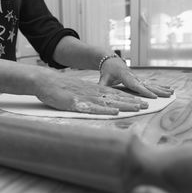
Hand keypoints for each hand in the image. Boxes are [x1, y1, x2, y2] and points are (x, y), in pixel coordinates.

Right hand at [34, 71, 148, 114]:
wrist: (44, 81)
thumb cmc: (58, 89)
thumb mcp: (76, 93)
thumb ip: (87, 98)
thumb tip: (98, 105)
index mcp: (92, 90)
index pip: (114, 94)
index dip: (128, 98)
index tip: (141, 102)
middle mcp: (92, 93)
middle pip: (115, 97)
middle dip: (132, 101)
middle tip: (147, 105)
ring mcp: (85, 97)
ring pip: (108, 101)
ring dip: (124, 105)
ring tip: (138, 108)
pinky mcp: (76, 103)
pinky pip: (93, 107)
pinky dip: (105, 110)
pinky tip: (115, 111)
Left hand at [98, 57, 173, 97]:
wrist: (111, 60)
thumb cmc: (107, 70)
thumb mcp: (103, 78)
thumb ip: (101, 85)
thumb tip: (98, 92)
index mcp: (125, 76)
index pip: (135, 85)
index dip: (144, 91)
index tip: (153, 97)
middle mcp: (134, 76)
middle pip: (147, 84)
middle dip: (158, 90)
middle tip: (168, 95)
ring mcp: (138, 78)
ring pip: (151, 84)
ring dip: (162, 88)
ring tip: (172, 92)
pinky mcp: (140, 79)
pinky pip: (151, 84)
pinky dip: (160, 86)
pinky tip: (168, 89)